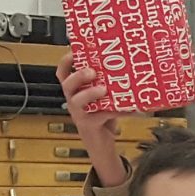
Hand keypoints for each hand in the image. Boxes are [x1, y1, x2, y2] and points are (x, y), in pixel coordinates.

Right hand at [56, 59, 125, 184]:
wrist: (102, 144)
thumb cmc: (102, 117)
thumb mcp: (103, 97)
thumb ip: (108, 83)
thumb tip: (127, 65)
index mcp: (75, 90)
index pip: (63, 73)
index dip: (66, 61)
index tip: (74, 51)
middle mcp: (73, 100)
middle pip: (67, 84)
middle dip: (78, 75)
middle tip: (91, 71)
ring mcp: (79, 113)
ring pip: (77, 101)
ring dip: (89, 93)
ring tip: (103, 89)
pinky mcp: (89, 125)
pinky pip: (102, 115)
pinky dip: (118, 111)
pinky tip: (131, 109)